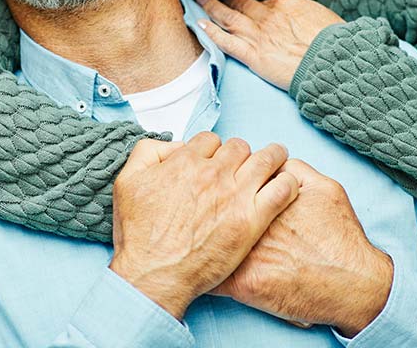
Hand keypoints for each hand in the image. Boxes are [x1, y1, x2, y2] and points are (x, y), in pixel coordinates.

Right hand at [108, 134, 299, 320]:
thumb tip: (174, 146)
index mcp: (186, 162)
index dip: (214, 149)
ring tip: (277, 159)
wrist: (154, 276)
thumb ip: (148, 152)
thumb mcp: (128, 181)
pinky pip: (282, 190)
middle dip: (242, 153)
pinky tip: (287, 185)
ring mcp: (235, 195)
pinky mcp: (252, 220)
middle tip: (245, 164)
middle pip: (240, 147)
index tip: (216, 161)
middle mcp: (213, 173)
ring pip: (266, 159)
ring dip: (273, 157)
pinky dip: (288, 182)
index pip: (211, 140)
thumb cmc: (140, 235)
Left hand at [196, 0, 343, 89]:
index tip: (247, 6)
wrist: (332, 60)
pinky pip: (227, 42)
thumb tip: (305, 20)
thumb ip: (309, 17)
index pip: (266, 3)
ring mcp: (259, 36)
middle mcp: (269, 17)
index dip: (255, 6)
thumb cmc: (336, 43)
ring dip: (212, 9)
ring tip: (200, 1)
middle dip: (228, 1)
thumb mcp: (325, 19)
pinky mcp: (254, 56)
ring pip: (229, 18)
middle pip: (243, 5)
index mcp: (287, 5)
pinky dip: (212, 33)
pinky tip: (200, 26)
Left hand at [211, 159, 392, 336]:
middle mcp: (252, 221)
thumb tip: (276, 162)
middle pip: (214, 205)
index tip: (221, 188)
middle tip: (203, 209)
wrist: (354, 284)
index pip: (230, 179)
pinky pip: (211, 276)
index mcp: (267, 197)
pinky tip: (205, 269)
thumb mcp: (325, 188)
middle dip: (205, 205)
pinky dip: (206, 272)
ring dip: (200, 236)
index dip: (223, 182)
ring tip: (198, 235)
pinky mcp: (244, 284)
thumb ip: (296, 170)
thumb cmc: (342, 239)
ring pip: (206, 238)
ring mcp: (246, 253)